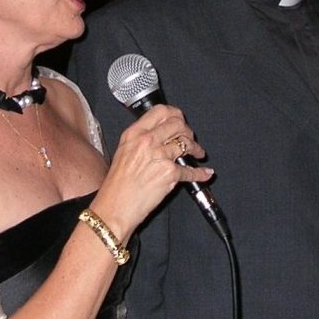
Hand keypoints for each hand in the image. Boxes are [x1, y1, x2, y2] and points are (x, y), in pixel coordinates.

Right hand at [90, 105, 212, 240]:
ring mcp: (159, 156)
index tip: (180, 119)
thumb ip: (140, 140)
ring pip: (186, 144)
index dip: (175, 113)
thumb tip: (160, 135)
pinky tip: (204, 173)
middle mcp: (147, 141)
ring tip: (198, 154)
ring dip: (196, 149)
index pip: (160, 111)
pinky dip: (200, 173)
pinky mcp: (169, 173)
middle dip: (188, 131)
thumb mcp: (123, 153)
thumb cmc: (116, 186)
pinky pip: (190, 170)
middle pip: (177, 124)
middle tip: (190, 138)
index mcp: (134, 133)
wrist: (114, 207)